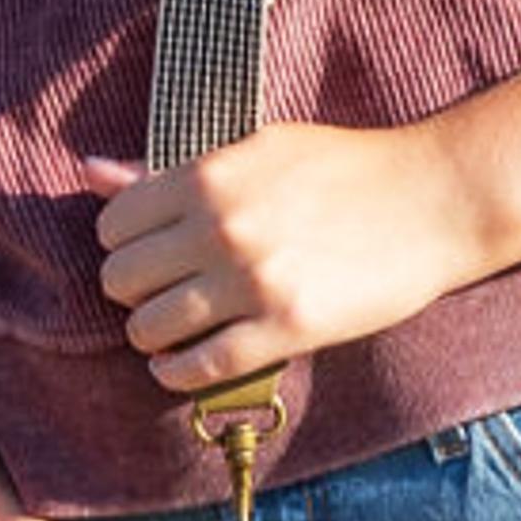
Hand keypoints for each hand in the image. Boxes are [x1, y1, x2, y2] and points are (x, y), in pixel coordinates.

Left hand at [88, 122, 497, 396]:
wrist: (430, 198)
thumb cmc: (343, 167)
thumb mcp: (254, 148)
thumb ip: (169, 170)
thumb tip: (90, 172)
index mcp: (207, 175)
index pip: (113, 224)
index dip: (123, 243)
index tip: (148, 252)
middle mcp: (220, 228)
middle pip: (120, 281)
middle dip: (133, 292)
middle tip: (161, 292)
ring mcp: (251, 281)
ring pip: (148, 330)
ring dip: (154, 336)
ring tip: (175, 329)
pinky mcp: (286, 328)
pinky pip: (198, 368)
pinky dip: (179, 373)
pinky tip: (186, 363)